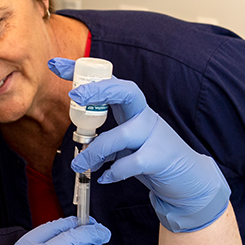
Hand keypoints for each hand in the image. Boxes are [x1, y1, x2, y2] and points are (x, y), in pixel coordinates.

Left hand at [49, 57, 229, 232]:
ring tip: (79, 164)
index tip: (55, 65)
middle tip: (75, 97)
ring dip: (94, 151)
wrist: (188, 179)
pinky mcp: (160, 158)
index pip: (108, 82)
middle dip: (99, 90)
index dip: (82, 72)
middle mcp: (144, 115)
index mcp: (133, 108)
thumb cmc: (152, 157)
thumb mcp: (127, 143)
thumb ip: (107, 139)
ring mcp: (154, 135)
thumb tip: (81, 146)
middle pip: (126, 91)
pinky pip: (132, 162)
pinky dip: (115, 171)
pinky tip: (106, 177)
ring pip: (122, 135)